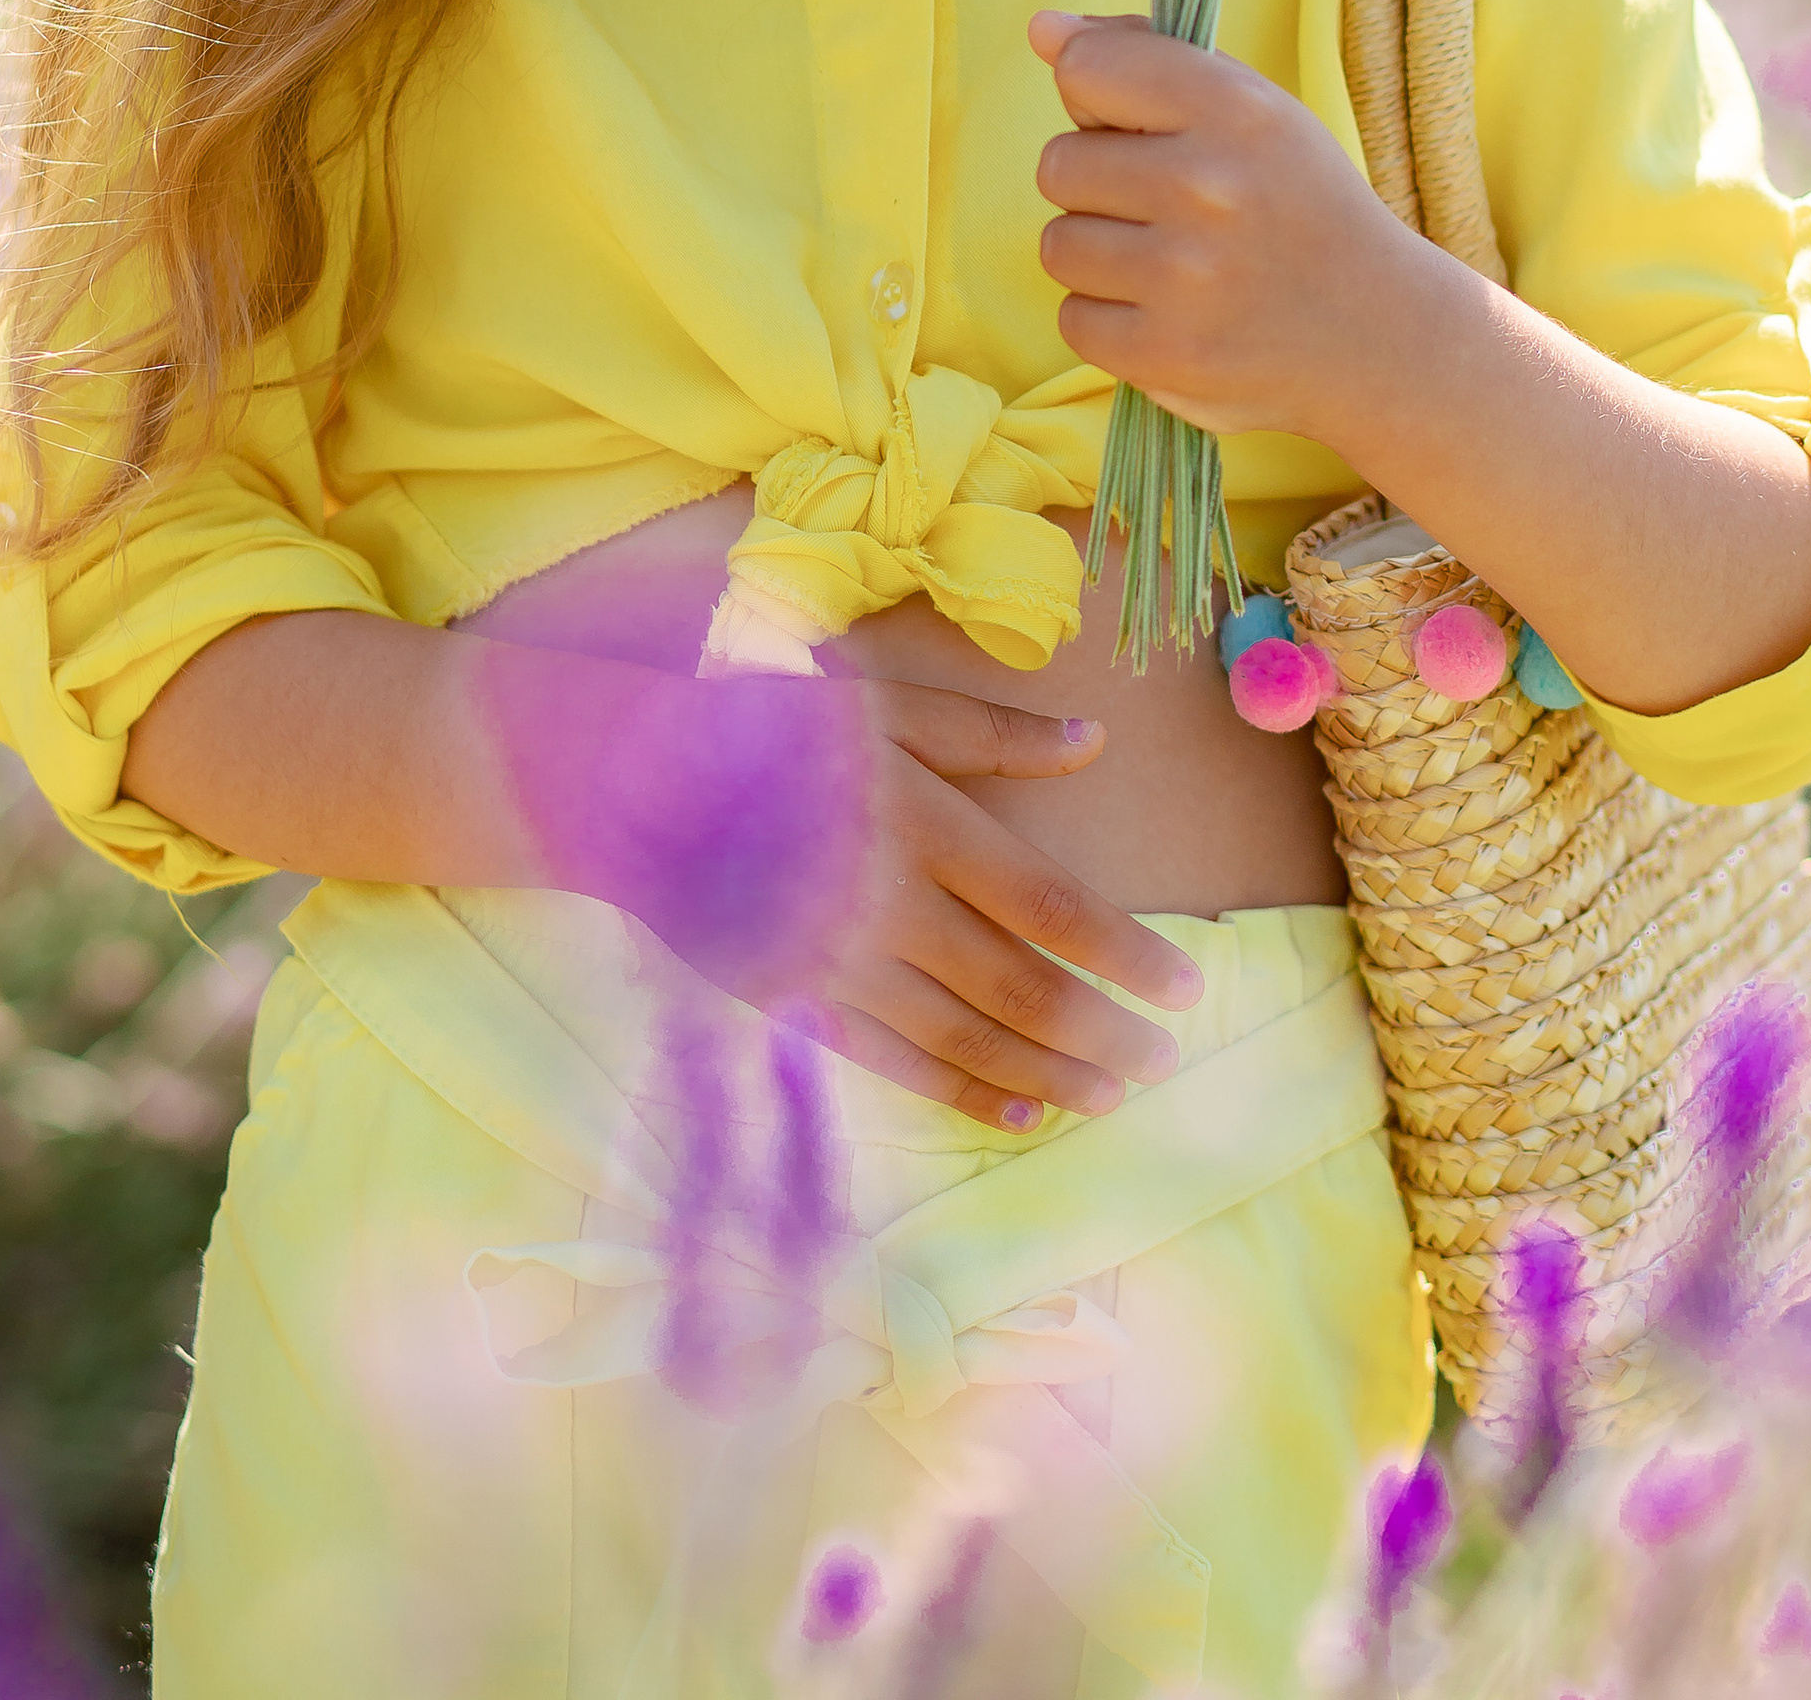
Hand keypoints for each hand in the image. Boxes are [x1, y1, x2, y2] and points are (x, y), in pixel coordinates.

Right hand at [765, 681, 1203, 1131]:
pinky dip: (955, 1093)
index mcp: (922, 821)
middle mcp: (887, 905)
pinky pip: (889, 1062)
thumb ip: (990, 732)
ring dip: (1044, 1074)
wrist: (626, 776)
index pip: (1048, 905)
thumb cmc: (768, 716)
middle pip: (1016, 988)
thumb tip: (1094, 745)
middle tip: (1164, 1063)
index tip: (1184, 988)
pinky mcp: (790, 1002)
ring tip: (1108, 1096)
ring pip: (961, 1038)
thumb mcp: (885, 700)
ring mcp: (835, 965)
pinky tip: (1013, 1111)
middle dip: (1101, 1032)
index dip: (1122, 953)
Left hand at [1030, 9, 1426, 445]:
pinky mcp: (1164, 354)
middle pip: (1058, 164)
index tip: (1135, 126)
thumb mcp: (1250, 108)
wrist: (1379, 331)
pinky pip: (1072, 318)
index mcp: (1233, 109)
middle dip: (1098, 185)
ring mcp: (1184, 277)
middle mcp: (1207, 186)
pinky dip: (1110, 319)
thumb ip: (1145, 56)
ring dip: (1099, 254)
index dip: (1096, 99)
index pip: (1083, 68)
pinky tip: (1169, 312)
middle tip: (1166, 207)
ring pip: (1057, 245)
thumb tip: (1042, 28)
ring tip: (1170, 262)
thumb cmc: (1297, 203)